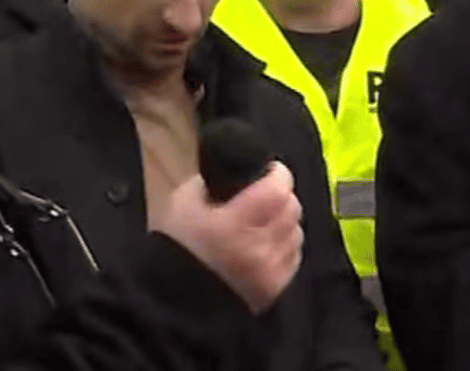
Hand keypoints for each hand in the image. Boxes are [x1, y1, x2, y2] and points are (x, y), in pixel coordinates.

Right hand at [154, 162, 303, 313]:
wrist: (173, 300)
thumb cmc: (175, 247)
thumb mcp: (182, 204)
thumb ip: (209, 183)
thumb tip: (230, 174)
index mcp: (234, 224)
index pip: (277, 190)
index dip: (278, 174)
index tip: (270, 169)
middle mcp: (259, 248)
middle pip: (291, 209)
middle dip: (282, 196)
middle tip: (268, 192)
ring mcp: (270, 272)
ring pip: (296, 233)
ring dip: (285, 221)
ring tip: (268, 219)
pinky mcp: (274, 290)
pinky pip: (294, 258)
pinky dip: (286, 245)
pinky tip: (269, 242)